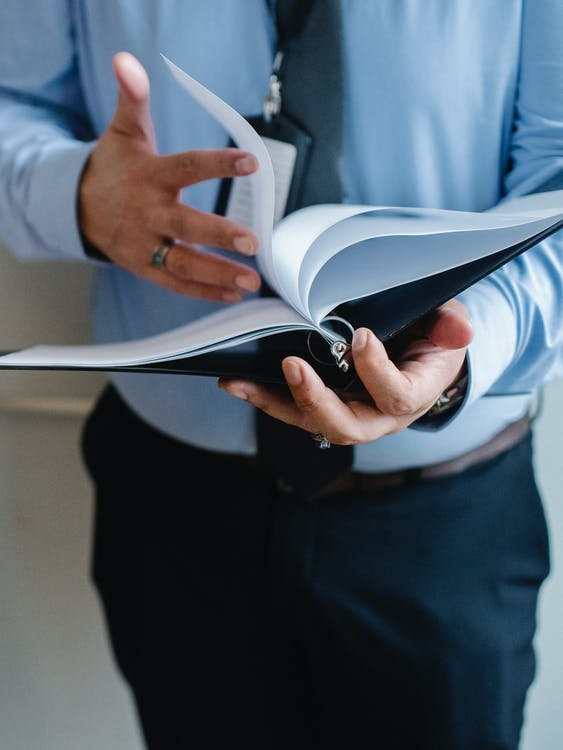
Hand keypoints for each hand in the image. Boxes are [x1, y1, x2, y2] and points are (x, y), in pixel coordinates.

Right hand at [78, 52, 260, 302]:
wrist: (79, 207)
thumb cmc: (114, 167)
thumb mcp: (124, 131)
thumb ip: (132, 98)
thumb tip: (126, 60)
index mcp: (149, 176)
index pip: (187, 166)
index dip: (219, 164)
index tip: (253, 161)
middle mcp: (147, 213)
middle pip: (186, 225)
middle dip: (219, 235)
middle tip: (252, 242)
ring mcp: (146, 244)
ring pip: (183, 262)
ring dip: (218, 273)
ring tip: (251, 280)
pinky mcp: (146, 267)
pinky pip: (177, 282)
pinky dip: (204, 291)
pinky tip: (233, 293)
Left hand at [219, 299, 472, 443]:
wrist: (421, 356)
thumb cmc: (432, 336)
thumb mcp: (447, 323)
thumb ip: (450, 325)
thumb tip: (462, 329)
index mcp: (414, 394)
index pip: (395, 396)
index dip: (376, 372)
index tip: (360, 336)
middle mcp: (380, 416)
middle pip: (346, 426)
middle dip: (316, 400)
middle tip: (292, 366)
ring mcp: (351, 414)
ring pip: (312, 423)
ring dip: (275, 403)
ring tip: (239, 382)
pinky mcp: (327, 407)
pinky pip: (295, 411)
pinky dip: (265, 398)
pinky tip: (235, 383)